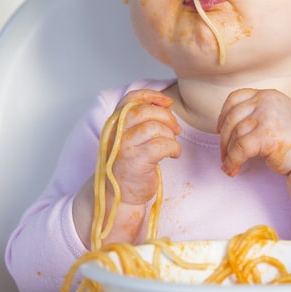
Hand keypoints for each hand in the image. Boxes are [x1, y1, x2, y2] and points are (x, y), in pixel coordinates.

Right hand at [109, 89, 180, 204]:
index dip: (151, 96)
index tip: (167, 102)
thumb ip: (141, 120)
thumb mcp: (130, 138)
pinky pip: (162, 145)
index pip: (130, 98)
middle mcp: (116, 133)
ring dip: (171, 135)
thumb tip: (165, 104)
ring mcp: (124, 147)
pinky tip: (173, 155)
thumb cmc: (130, 166)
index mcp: (114, 124)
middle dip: (167, 117)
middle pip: (145, 110)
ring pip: (155, 127)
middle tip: (176, 129)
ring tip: (172, 145)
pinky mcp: (136, 162)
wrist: (119, 196)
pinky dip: (174, 148)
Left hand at [217, 87, 290, 236]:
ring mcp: (266, 117)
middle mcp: (266, 102)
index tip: (221, 130)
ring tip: (229, 166)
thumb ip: (258, 114)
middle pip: (231, 118)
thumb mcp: (277, 117)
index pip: (235, 98)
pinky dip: (232, 161)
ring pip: (233, 134)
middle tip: (224, 156)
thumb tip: (227, 127)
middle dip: (224, 139)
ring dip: (227, 153)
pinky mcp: (265, 135)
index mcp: (269, 95)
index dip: (224, 114)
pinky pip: (239, 149)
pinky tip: (233, 170)